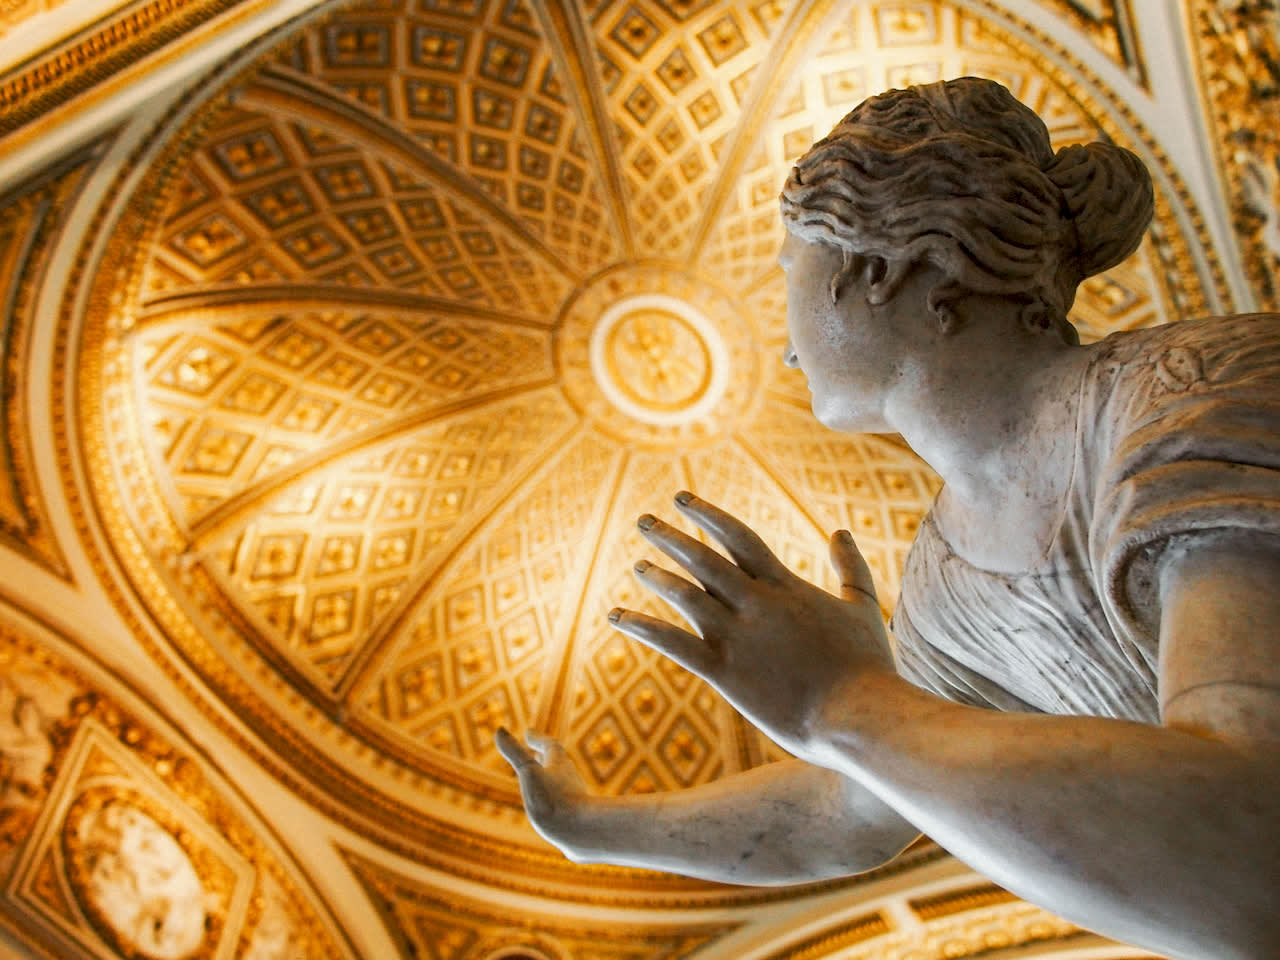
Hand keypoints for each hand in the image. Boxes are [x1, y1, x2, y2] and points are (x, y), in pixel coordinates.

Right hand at [495, 728, 592, 860]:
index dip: (538, 739)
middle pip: (558, 764)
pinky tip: (553, 815)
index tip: (528, 733)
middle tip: (536, 753)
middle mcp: (569, 780)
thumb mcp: (529, 773)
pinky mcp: (575, 820)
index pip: (550, 746)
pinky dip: (555, 803)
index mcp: (559, 766)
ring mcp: (574, 800)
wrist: (583, 833)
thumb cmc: (555, 801)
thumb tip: (499, 730)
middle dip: (545, 758)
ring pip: (562, 785)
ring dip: (550, 779)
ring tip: (542, 780)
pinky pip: (565, 807)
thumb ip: (515, 753)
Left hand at [609, 491, 893, 758]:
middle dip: (672, 537)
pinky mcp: (725, 673)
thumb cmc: (868, 667)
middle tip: (644, 521)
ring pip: (686, 595)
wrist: (860, 716)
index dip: (707, 515)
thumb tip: (841, 531)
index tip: (682, 499)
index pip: (738, 538)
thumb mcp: (863, 606)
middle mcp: (757, 604)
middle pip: (704, 559)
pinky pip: (673, 644)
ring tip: (638, 565)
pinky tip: (616, 616)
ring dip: (658, 577)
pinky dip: (641, 627)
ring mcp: (738, 637)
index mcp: (786, 586)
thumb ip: (851, 566)